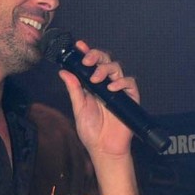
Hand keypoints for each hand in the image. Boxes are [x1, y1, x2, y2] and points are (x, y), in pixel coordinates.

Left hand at [58, 40, 139, 156]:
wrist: (104, 148)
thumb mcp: (78, 108)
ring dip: (105, 69)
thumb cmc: (91, 131)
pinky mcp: (130, 97)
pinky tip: (111, 88)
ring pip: (116, 68)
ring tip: (96, 79)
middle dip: (96, 56)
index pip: (91, 64)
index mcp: (92, 85)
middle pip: (105, 61)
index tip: (79, 46)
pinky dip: (121, 82)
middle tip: (87, 61)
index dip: (87, 53)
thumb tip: (64, 72)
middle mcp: (105, 84)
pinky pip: (129, 82)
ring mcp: (118, 90)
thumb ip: (74, 89)